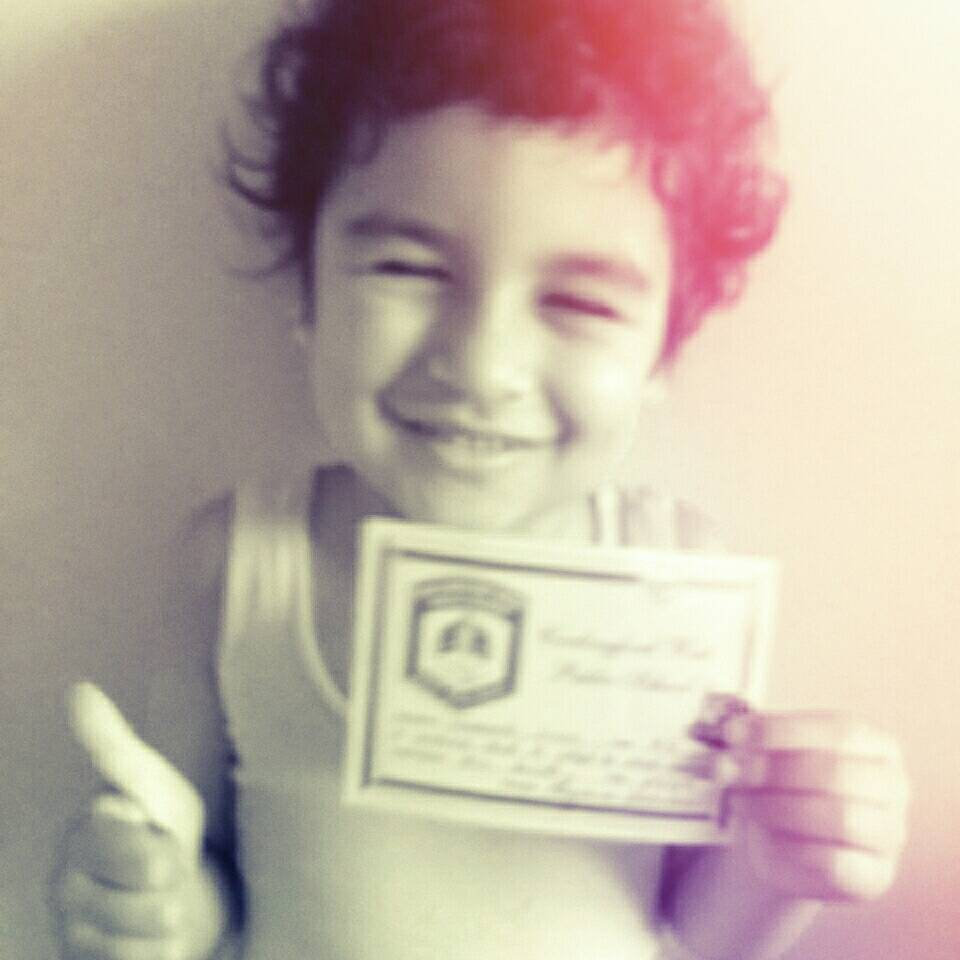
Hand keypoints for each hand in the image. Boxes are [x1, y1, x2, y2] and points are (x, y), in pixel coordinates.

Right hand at [57, 683, 210, 959]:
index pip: (127, 842)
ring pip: (143, 933)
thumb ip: (111, 744)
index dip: (158, 844)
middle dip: (173, 874)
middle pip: (147, 884)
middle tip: (167, 864)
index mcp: (82, 831)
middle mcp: (65, 882)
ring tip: (163, 900)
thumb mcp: (150, 781)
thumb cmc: (159, 826)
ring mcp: (72, 930)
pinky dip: (159, 954)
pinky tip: (154, 938)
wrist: (171, 896)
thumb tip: (76, 690)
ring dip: (169, 918)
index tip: (147, 830)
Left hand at [716, 711, 909, 901]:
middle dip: (775, 770)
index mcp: (874, 744)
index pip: (839, 730)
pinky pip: (835, 862)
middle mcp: (891, 785)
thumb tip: (732, 740)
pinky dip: (792, 848)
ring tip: (741, 802)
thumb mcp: (771, 755)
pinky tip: (768, 836)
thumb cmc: (784, 788)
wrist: (783, 846)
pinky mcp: (874, 876)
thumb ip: (756, 744)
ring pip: (839, 816)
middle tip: (733, 772)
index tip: (734, 734)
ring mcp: (889, 832)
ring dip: (777, 807)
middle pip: (837, 772)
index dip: (782, 730)